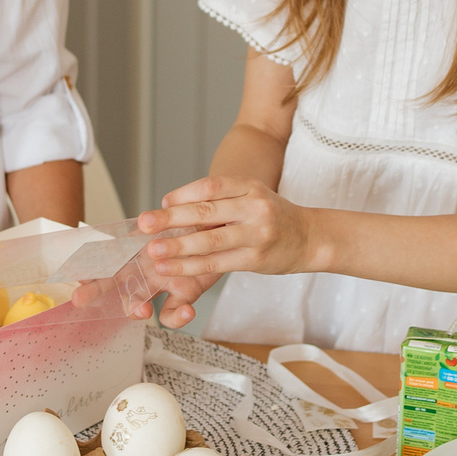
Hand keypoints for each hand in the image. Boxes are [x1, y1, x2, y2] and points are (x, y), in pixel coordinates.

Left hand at [136, 176, 319, 325]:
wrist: (312, 237)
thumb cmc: (273, 216)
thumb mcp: (251, 197)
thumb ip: (221, 201)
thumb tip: (174, 208)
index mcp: (250, 187)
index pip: (212, 186)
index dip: (184, 194)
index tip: (162, 203)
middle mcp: (254, 207)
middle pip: (207, 211)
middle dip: (171, 219)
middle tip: (144, 223)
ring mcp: (256, 234)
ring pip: (210, 240)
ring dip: (178, 247)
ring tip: (153, 251)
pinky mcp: (256, 259)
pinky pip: (218, 263)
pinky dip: (192, 266)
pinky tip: (172, 268)